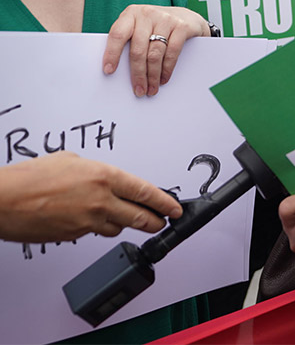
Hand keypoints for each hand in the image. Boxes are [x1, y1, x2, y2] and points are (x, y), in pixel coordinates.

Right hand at [0, 151, 181, 242]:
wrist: (2, 200)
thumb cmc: (30, 178)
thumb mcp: (70, 160)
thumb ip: (95, 170)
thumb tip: (104, 178)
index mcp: (104, 177)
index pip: (146, 192)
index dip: (165, 202)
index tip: (175, 207)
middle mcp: (100, 201)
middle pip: (139, 217)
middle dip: (154, 221)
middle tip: (161, 221)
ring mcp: (87, 222)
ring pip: (117, 228)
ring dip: (122, 224)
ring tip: (122, 218)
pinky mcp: (74, 236)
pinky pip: (93, 233)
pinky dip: (96, 227)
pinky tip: (87, 218)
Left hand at [103, 5, 209, 96]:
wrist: (186, 16)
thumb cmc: (157, 26)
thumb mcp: (140, 27)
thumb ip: (130, 40)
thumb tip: (119, 70)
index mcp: (131, 14)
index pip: (117, 34)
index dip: (112, 54)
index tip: (109, 71)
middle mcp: (147, 14)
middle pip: (138, 49)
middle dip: (138, 73)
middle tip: (139, 90)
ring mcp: (166, 19)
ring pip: (155, 53)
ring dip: (153, 75)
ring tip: (152, 88)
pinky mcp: (182, 26)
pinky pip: (172, 52)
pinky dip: (167, 68)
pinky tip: (164, 78)